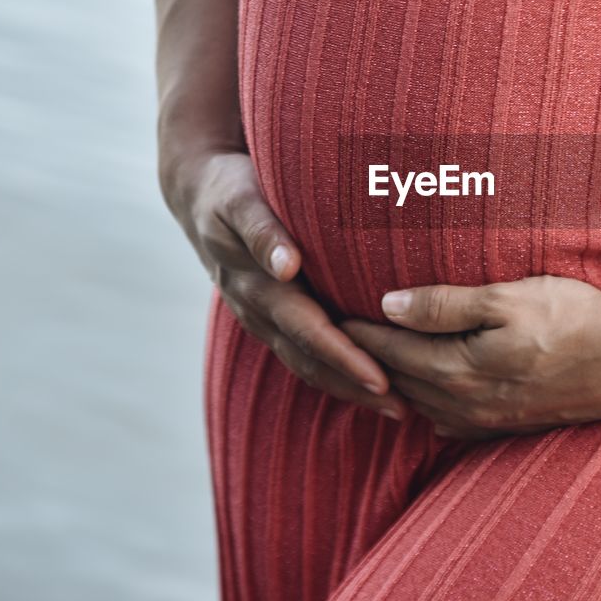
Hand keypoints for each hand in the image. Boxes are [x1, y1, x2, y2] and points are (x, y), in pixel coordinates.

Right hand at [160, 148, 408, 420]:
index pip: (307, 331)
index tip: (380, 380)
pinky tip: (371, 383)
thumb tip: (286, 265)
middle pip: (310, 360)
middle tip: (402, 409)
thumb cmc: (229, 190)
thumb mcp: (240, 200)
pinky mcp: (271, 318)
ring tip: (397, 408)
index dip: (344, 357)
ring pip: (307, 364)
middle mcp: (259, 312)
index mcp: (257, 287)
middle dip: (355, 386)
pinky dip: (337, 372)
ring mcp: (262, 320)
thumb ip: (262, 230)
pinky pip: (304, 354)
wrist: (198, 194)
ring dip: (348, 388)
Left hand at [341, 275, 600, 439]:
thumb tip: (388, 302)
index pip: (388, 351)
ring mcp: (487, 419)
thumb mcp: (508, 297)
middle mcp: (464, 403)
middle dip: (362, 361)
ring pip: (419, 404)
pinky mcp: (508, 424)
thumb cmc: (574, 318)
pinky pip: (449, 422)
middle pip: (396, 382)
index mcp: (458, 369)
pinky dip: (425, 404)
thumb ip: (445, 303)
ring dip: (391, 384)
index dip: (355, 331)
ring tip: (368, 362)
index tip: (324, 310)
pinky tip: (423, 395)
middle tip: (331, 336)